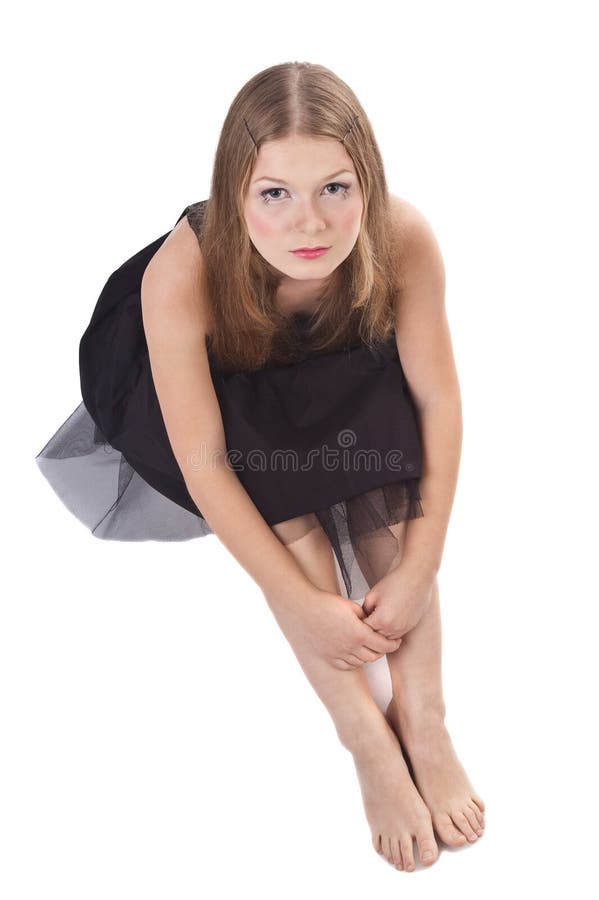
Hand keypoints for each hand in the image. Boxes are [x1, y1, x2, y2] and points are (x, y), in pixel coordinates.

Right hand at [268, 585, 403, 669]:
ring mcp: (339, 655)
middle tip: (384, 643)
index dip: (394, 644)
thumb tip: (374, 623)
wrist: (304, 611)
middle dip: (382, 650)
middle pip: (375, 655)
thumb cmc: (327, 604)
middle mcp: (351, 648)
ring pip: (362, 661)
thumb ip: (366, 617)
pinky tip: (354, 652)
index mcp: (360, 634)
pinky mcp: (329, 658)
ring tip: (369, 646)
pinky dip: (355, 661)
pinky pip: (348, 665)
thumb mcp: (351, 606)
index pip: (385, 645)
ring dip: (368, 655)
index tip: (397, 641)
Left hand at [361, 562, 435, 639]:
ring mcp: (403, 629)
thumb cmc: (395, 582)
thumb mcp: (372, 595)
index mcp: (382, 620)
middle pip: (374, 638)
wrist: (416, 576)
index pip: (363, 631)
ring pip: (385, 639)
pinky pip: (396, 635)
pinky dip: (390, 630)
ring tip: (376, 619)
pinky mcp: (410, 626)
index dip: (358, 624)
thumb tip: (362, 620)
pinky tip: (387, 619)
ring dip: (379, 632)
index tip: (355, 619)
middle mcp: (393, 628)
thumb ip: (364, 610)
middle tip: (364, 620)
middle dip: (368, 630)